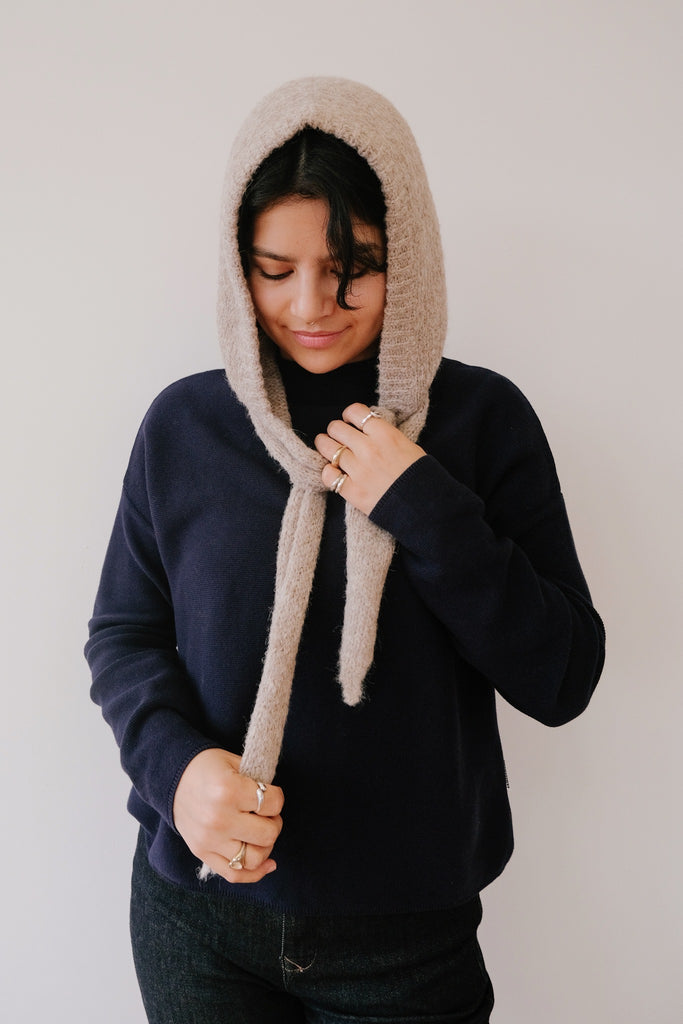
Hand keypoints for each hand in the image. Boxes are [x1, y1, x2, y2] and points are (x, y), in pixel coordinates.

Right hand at [172, 748, 283, 883]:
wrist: (171, 777)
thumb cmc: (206, 767)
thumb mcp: (233, 762)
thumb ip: (257, 780)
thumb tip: (276, 803)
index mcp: (228, 790)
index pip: (273, 803)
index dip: (277, 797)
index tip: (269, 793)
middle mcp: (219, 819)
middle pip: (268, 834)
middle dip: (274, 822)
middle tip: (266, 813)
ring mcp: (210, 840)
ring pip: (255, 858)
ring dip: (266, 846)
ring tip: (261, 832)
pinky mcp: (202, 853)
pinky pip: (234, 874)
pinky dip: (255, 873)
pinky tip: (268, 863)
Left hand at [315, 403, 424, 514]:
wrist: (426, 505)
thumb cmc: (421, 475)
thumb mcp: (408, 445)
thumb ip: (386, 436)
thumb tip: (370, 431)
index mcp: (385, 434)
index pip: (355, 412)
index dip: (349, 415)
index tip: (349, 420)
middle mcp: (368, 448)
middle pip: (336, 428)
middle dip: (335, 430)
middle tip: (337, 436)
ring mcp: (358, 470)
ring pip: (327, 449)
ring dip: (325, 446)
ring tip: (326, 448)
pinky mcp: (352, 490)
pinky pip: (328, 475)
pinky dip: (328, 472)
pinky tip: (333, 472)